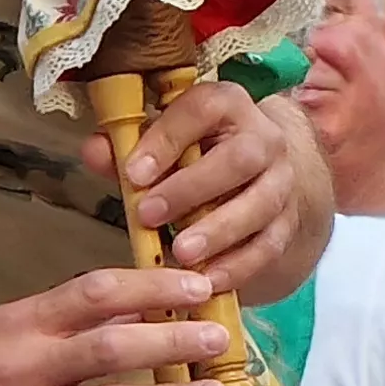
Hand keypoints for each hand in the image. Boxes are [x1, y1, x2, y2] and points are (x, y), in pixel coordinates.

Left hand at [72, 81, 315, 294]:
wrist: (255, 175)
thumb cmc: (194, 154)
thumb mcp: (159, 142)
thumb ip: (125, 146)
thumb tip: (96, 152)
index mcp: (226, 105)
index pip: (202, 109)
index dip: (167, 139)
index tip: (134, 173)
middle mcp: (263, 138)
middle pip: (241, 158)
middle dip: (193, 188)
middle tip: (149, 214)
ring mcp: (281, 182)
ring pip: (260, 204)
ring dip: (219, 231)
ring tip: (181, 254)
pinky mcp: (288, 223)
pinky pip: (269, 246)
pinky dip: (238, 266)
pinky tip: (207, 280)